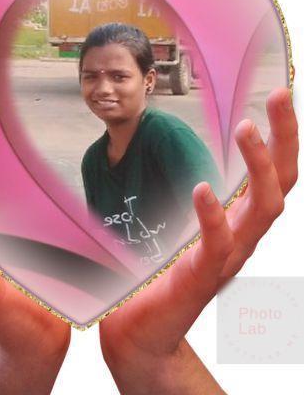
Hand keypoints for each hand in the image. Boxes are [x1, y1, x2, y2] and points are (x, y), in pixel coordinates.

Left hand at [99, 87, 297, 394]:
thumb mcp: (185, 232)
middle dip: (285, 138)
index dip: (281, 138)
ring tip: (245, 127)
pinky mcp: (202, 277)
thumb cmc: (160, 277)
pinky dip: (214, 215)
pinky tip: (202, 188)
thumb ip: (196, 205)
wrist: (142, 332)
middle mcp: (241, 238)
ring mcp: (226, 258)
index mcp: (236, 224)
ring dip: (259, 166)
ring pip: (264, 209)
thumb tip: (191, 170)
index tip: (276, 98)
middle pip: (282, 184)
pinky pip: (218, 244)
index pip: (272, 176)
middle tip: (277, 96)